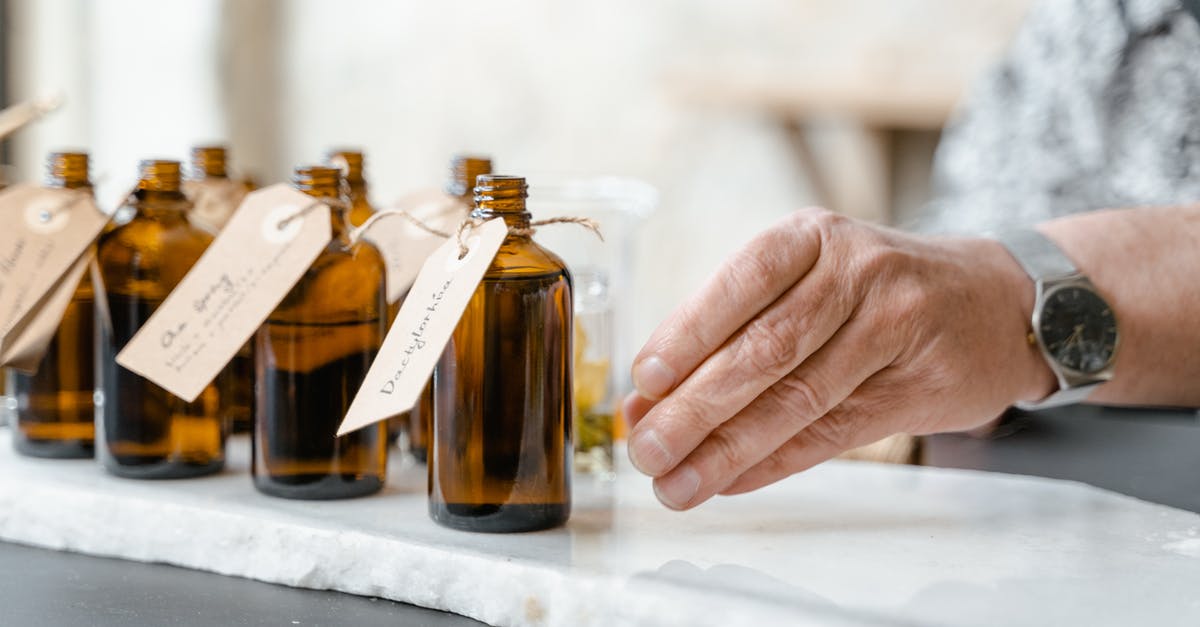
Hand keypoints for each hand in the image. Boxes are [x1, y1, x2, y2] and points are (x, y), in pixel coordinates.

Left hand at [623, 208, 1054, 509]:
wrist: (997, 303)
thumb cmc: (875, 290)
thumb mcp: (808, 281)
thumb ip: (731, 332)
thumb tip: (647, 398)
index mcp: (812, 238)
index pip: (740, 283)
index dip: (688, 334)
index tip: (643, 381)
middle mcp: (857, 272)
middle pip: (767, 348)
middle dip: (697, 407)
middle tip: (646, 450)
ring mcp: (896, 327)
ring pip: (799, 399)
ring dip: (728, 449)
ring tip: (677, 481)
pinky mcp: (921, 385)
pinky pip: (835, 433)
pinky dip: (775, 463)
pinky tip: (732, 481)